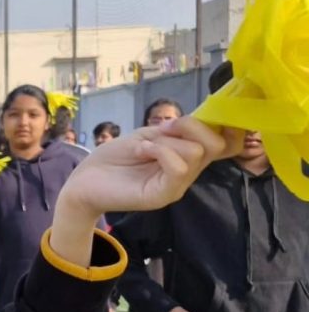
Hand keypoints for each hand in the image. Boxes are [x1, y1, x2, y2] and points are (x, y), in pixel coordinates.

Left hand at [50, 118, 241, 268]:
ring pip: (196, 152)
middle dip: (190, 126)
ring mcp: (177, 186)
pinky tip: (140, 152)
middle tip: (162, 129)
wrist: (84, 180)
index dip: (228, 125)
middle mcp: (188, 173)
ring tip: (142, 146)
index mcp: (188, 156)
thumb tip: (203, 122)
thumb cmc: (114, 157)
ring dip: (166, 140)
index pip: (228, 143)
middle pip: (216, 143)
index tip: (199, 115)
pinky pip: (178, 167)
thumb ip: (177, 131)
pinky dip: (160, 151)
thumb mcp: (149, 135)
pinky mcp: (162, 196)